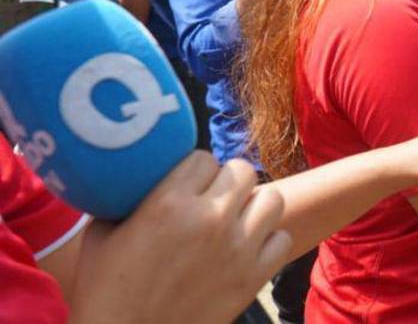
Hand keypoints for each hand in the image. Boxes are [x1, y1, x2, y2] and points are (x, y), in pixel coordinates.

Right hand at [69, 152, 290, 323]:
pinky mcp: (253, 277)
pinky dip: (268, 241)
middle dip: (228, 183)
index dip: (196, 171)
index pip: (203, 158)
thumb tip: (139, 177)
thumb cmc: (105, 292)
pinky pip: (281, 239)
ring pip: (272, 200)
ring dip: (254, 207)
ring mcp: (237, 248)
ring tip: (236, 221)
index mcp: (169, 203)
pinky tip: (247, 250)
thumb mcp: (101, 235)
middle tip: (214, 201)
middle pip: (243, 171)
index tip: (188, 186)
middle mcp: (210, 219)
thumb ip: (126, 200)